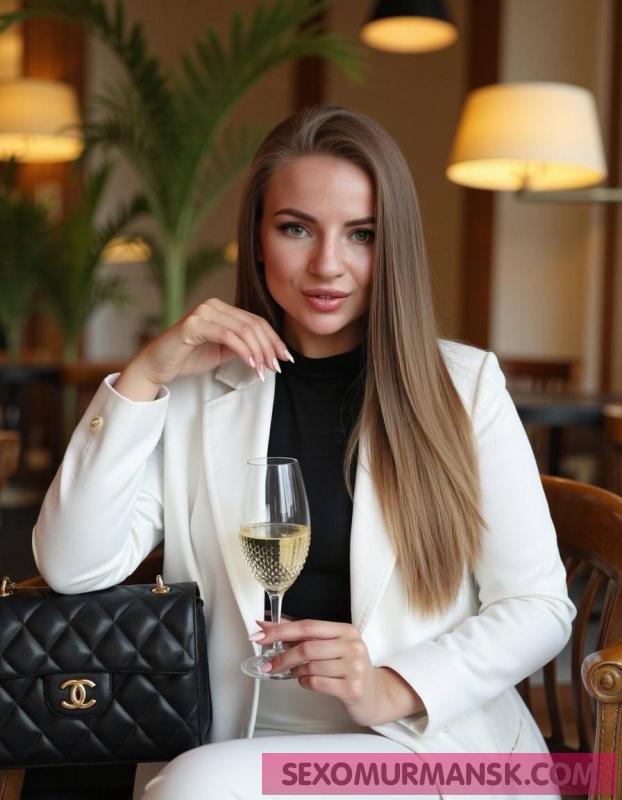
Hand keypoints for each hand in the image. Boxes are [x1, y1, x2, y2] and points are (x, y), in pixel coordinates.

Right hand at [115, 298, 290, 400]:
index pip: (256, 321)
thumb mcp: (222, 351)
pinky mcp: (193, 324)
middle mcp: (213, 305)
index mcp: (221, 309)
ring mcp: (203, 312)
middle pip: (253, 325)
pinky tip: (251, 364)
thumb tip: (268, 352)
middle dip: (269, 348)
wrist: (157, 365)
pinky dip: (243, 351)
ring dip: (258, 352)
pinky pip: (227, 336)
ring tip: (263, 370)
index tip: (285, 358)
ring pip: (243, 330)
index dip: (273, 339)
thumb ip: (242, 346)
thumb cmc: (188, 357)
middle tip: (276, 367)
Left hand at [252, 618, 423, 726]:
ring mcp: (354, 667)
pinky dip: (305, 683)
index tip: (260, 634)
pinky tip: (308, 682)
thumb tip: (267, 625)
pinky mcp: (352, 688)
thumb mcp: (329, 647)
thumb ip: (301, 636)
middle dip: (282, 656)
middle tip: (267, 664)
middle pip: (307, 647)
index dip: (280, 630)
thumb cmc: (347, 668)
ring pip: (310, 666)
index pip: (307, 626)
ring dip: (295, 672)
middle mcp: (352, 645)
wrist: (374, 695)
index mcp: (345, 630)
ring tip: (296, 673)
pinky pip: (316, 683)